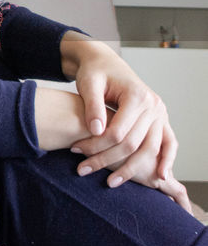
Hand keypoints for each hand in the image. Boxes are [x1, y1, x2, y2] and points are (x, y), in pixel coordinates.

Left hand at [59, 31, 189, 210]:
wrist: (105, 63)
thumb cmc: (95, 73)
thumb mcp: (88, 84)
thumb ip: (92, 106)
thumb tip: (97, 131)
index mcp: (137, 95)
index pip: (117, 132)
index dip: (96, 146)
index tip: (75, 151)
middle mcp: (153, 105)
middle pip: (132, 144)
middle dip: (106, 160)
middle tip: (82, 169)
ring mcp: (160, 113)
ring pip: (149, 149)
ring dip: (130, 169)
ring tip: (110, 182)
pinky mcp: (160, 120)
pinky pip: (169, 143)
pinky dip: (167, 160)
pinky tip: (159, 177)